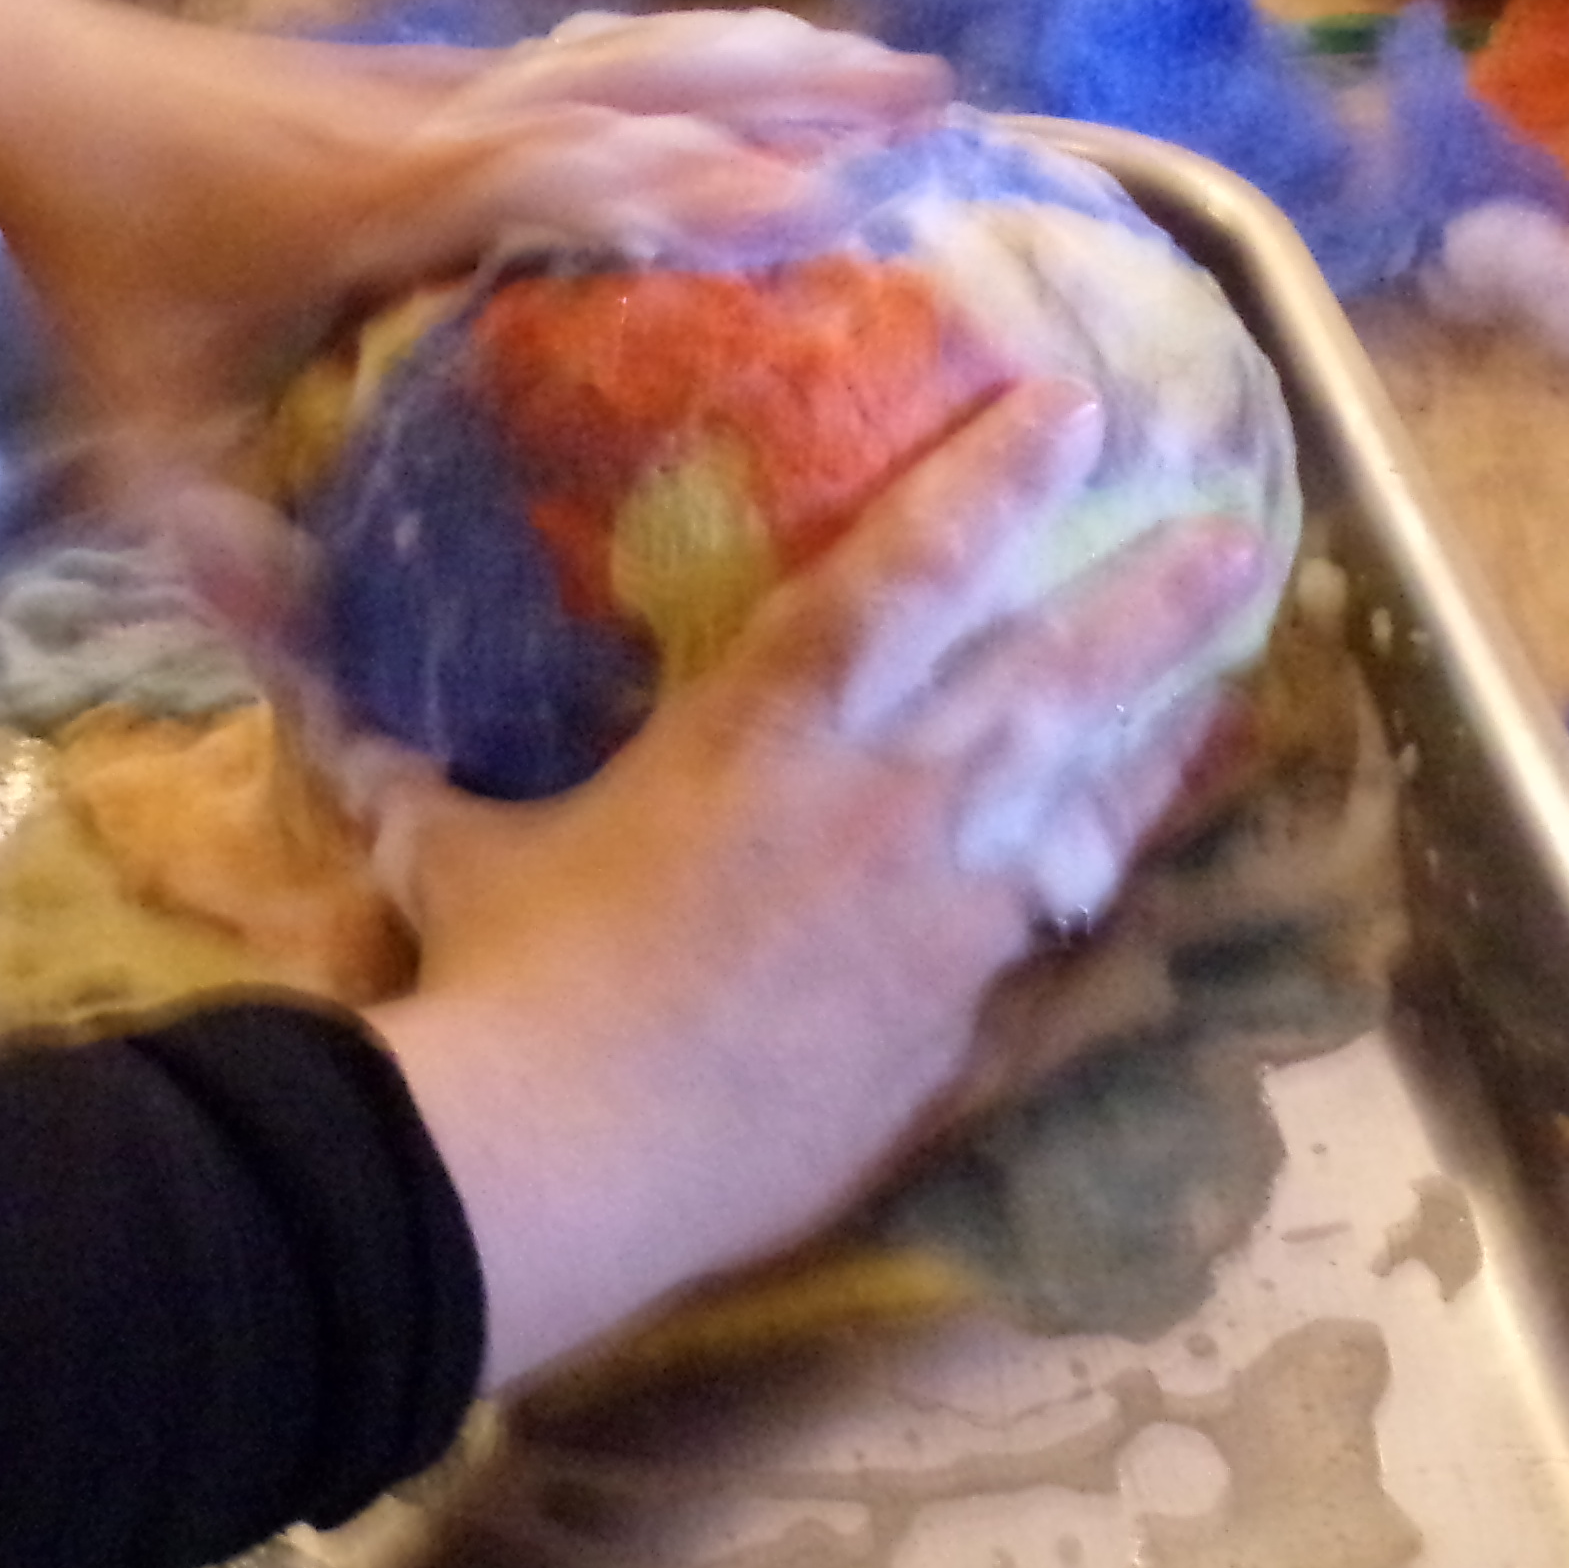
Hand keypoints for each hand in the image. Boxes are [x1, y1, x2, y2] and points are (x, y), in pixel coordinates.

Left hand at [0, 5, 956, 503]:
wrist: (37, 88)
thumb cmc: (96, 256)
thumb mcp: (137, 415)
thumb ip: (202, 529)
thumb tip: (275, 644)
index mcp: (385, 204)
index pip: (560, 180)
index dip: (685, 186)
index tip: (821, 208)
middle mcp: (443, 121)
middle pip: (644, 82)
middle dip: (795, 90)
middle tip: (938, 103)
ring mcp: (447, 79)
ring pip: (636, 48)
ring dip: (771, 53)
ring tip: (901, 68)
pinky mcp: (438, 67)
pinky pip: (599, 53)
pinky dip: (698, 56)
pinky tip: (770, 72)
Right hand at [366, 383, 1273, 1384]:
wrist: (568, 1157)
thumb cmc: (503, 978)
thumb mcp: (454, 849)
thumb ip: (420, 779)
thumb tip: (333, 732)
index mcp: (765, 724)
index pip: (906, 566)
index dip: (996, 477)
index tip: (1074, 410)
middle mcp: (883, 798)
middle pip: (1047, 668)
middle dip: (1145, 592)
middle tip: (1232, 535)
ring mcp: (936, 915)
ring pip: (1082, 796)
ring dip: (1161, 728)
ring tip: (1234, 677)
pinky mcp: (950, 1022)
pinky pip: (1050, 936)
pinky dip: (1097, 888)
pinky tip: (1137, 870)